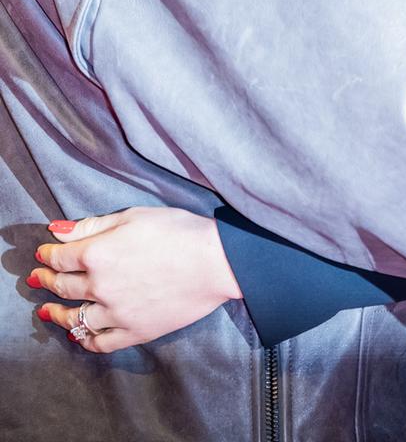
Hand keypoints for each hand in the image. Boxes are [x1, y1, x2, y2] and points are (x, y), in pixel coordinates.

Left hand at [29, 206, 240, 352]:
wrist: (215, 262)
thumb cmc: (180, 231)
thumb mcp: (135, 215)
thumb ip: (94, 225)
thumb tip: (59, 231)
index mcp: (98, 254)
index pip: (61, 256)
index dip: (48, 253)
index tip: (43, 252)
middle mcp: (100, 286)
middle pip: (63, 286)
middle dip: (47, 280)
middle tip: (39, 278)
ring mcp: (116, 313)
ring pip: (75, 318)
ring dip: (57, 313)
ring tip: (48, 312)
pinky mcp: (134, 331)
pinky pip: (100, 342)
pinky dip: (85, 339)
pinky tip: (79, 334)